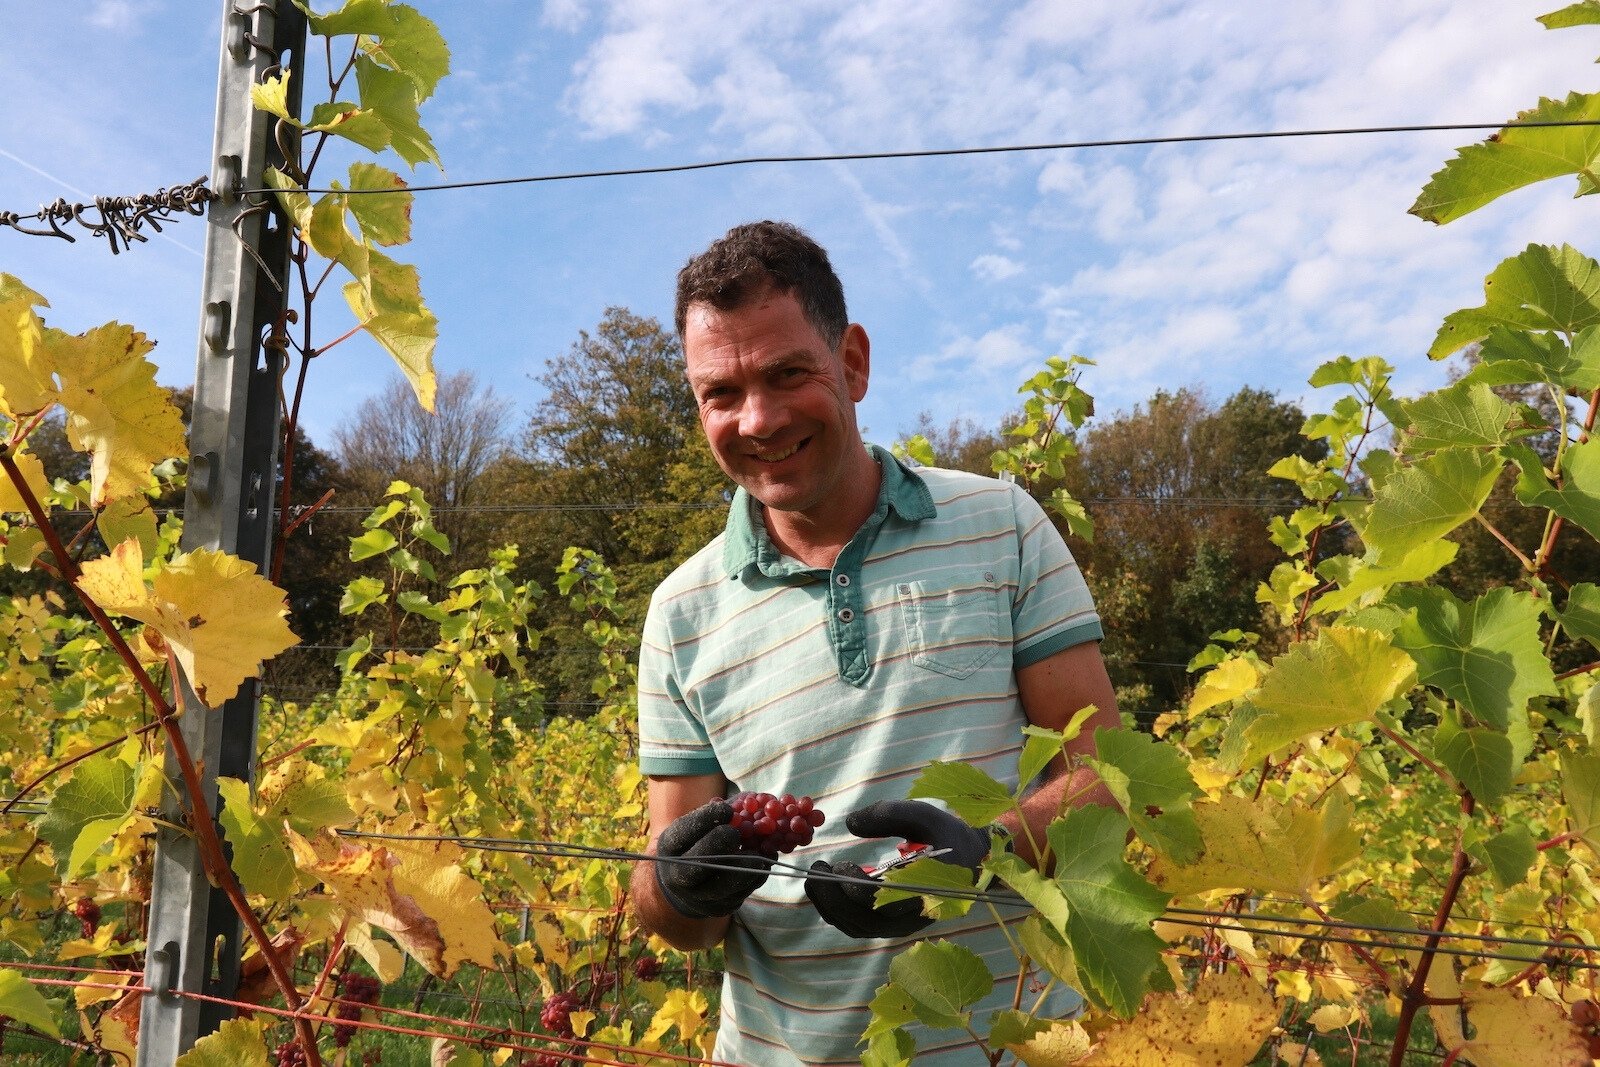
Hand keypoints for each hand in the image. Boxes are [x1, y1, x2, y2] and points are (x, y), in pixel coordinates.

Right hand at [653, 800, 772, 918]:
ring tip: (761, 851)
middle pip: (698, 862)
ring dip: (746, 865)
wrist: (689, 884)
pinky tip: (764, 862)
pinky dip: (756, 877)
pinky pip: (740, 894)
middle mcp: (679, 875)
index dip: (705, 819)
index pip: (684, 832)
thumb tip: (749, 800)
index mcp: (671, 847)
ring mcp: (698, 896)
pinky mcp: (718, 909)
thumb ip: (721, 811)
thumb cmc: (699, 842)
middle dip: (720, 844)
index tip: (727, 809)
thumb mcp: (699, 824)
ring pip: (724, 883)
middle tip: (737, 832)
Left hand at [804, 800, 990, 938]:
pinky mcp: (893, 924)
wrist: (971, 861)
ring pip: (857, 927)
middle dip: (832, 897)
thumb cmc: (946, 836)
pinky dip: (838, 913)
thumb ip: (888, 814)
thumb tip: (849, 823)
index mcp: (923, 890)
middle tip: (814, 871)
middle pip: (862, 919)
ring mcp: (901, 924)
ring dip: (830, 907)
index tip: (838, 863)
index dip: (852, 884)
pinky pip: (860, 926)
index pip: (880, 899)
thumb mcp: (923, 815)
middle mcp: (911, 915)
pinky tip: (824, 891)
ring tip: (813, 880)